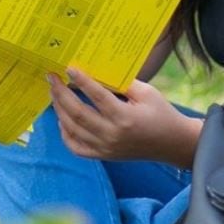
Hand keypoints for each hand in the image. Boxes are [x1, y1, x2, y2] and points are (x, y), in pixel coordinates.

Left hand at [49, 67, 198, 165]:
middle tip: (52, 78)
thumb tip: (96, 71)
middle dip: (61, 94)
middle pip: (78, 113)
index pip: (97, 96)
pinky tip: (63, 119)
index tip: (69, 68)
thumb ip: (122, 83)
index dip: (81, 80)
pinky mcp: (104, 156)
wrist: (172, 143)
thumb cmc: (161, 113)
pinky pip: (76, 148)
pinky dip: (65, 134)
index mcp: (124, 117)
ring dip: (59, 110)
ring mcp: (106, 148)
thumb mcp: (147, 92)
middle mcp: (112, 135)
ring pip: (73, 130)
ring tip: (54, 93)